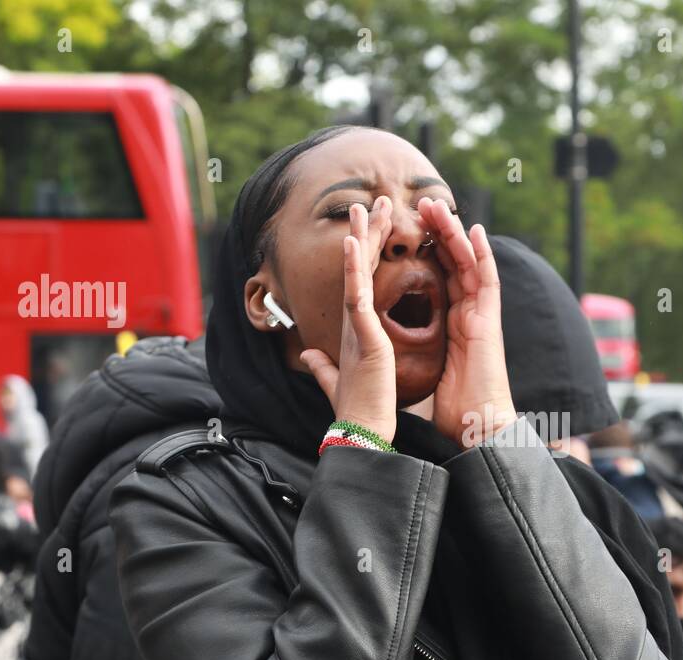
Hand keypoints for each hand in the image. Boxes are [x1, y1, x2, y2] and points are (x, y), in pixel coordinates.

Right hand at [301, 198, 397, 443]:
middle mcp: (353, 324)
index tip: (373, 228)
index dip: (366, 255)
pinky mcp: (364, 338)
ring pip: (358, 274)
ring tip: (368, 206)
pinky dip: (355, 270)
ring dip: (363, 238)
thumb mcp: (340, 382)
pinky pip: (359, 297)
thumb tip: (308, 356)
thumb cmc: (356, 411)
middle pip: (360, 270)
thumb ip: (324, 367)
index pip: (363, 283)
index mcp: (355, 332)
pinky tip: (354, 244)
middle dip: (367, 234)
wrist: (361, 434)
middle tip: (374, 201)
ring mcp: (356, 328)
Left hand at [418, 197, 515, 447]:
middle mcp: (469, 314)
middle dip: (438, 232)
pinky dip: (482, 255)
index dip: (427, 250)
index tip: (408, 227)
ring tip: (438, 205)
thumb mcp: (424, 373)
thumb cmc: (454, 409)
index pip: (439, 277)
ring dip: (455, 232)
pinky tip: (473, 230)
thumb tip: (381, 354)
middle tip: (420, 203)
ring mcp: (482, 316)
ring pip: (469, 263)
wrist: (477, 428)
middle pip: (454, 263)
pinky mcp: (490, 322)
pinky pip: (488, 281)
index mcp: (453, 324)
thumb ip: (407, 356)